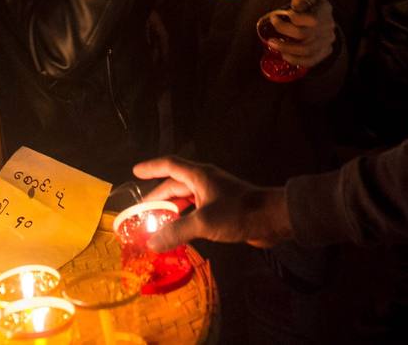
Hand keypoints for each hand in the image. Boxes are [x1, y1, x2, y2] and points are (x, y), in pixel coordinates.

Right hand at [132, 156, 291, 248]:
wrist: (271, 219)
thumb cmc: (237, 212)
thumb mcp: (203, 222)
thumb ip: (176, 231)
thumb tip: (151, 242)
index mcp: (199, 175)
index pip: (169, 165)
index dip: (151, 168)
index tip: (135, 172)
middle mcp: (205, 180)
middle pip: (176, 184)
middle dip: (159, 196)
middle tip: (143, 210)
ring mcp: (215, 193)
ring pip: (187, 197)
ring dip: (172, 208)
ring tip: (158, 222)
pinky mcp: (223, 207)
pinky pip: (197, 208)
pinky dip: (186, 217)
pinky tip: (181, 230)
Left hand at [260, 0, 335, 67]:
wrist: (325, 17)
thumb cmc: (311, 4)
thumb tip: (296, 8)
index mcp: (324, 11)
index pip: (311, 19)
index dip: (293, 18)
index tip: (275, 16)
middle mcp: (327, 28)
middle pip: (304, 35)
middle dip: (283, 33)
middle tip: (270, 32)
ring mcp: (327, 41)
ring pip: (306, 50)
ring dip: (286, 48)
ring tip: (272, 44)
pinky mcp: (324, 52)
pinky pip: (311, 60)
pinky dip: (296, 60)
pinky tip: (284, 55)